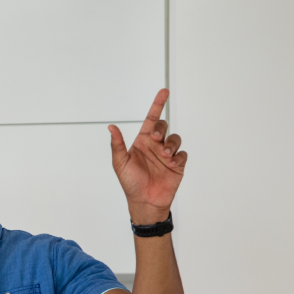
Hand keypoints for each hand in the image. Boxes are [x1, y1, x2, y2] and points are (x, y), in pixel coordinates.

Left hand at [108, 89, 187, 224]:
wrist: (145, 201)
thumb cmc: (130, 183)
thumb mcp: (120, 163)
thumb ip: (117, 144)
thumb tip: (110, 127)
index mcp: (142, 142)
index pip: (151, 119)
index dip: (157, 105)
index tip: (164, 92)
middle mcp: (155, 146)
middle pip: (164, 127)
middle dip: (161, 129)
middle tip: (155, 139)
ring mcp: (167, 154)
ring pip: (175, 139)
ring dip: (171, 144)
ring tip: (164, 156)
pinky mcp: (177, 164)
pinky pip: (182, 154)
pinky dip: (178, 157)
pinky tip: (170, 164)